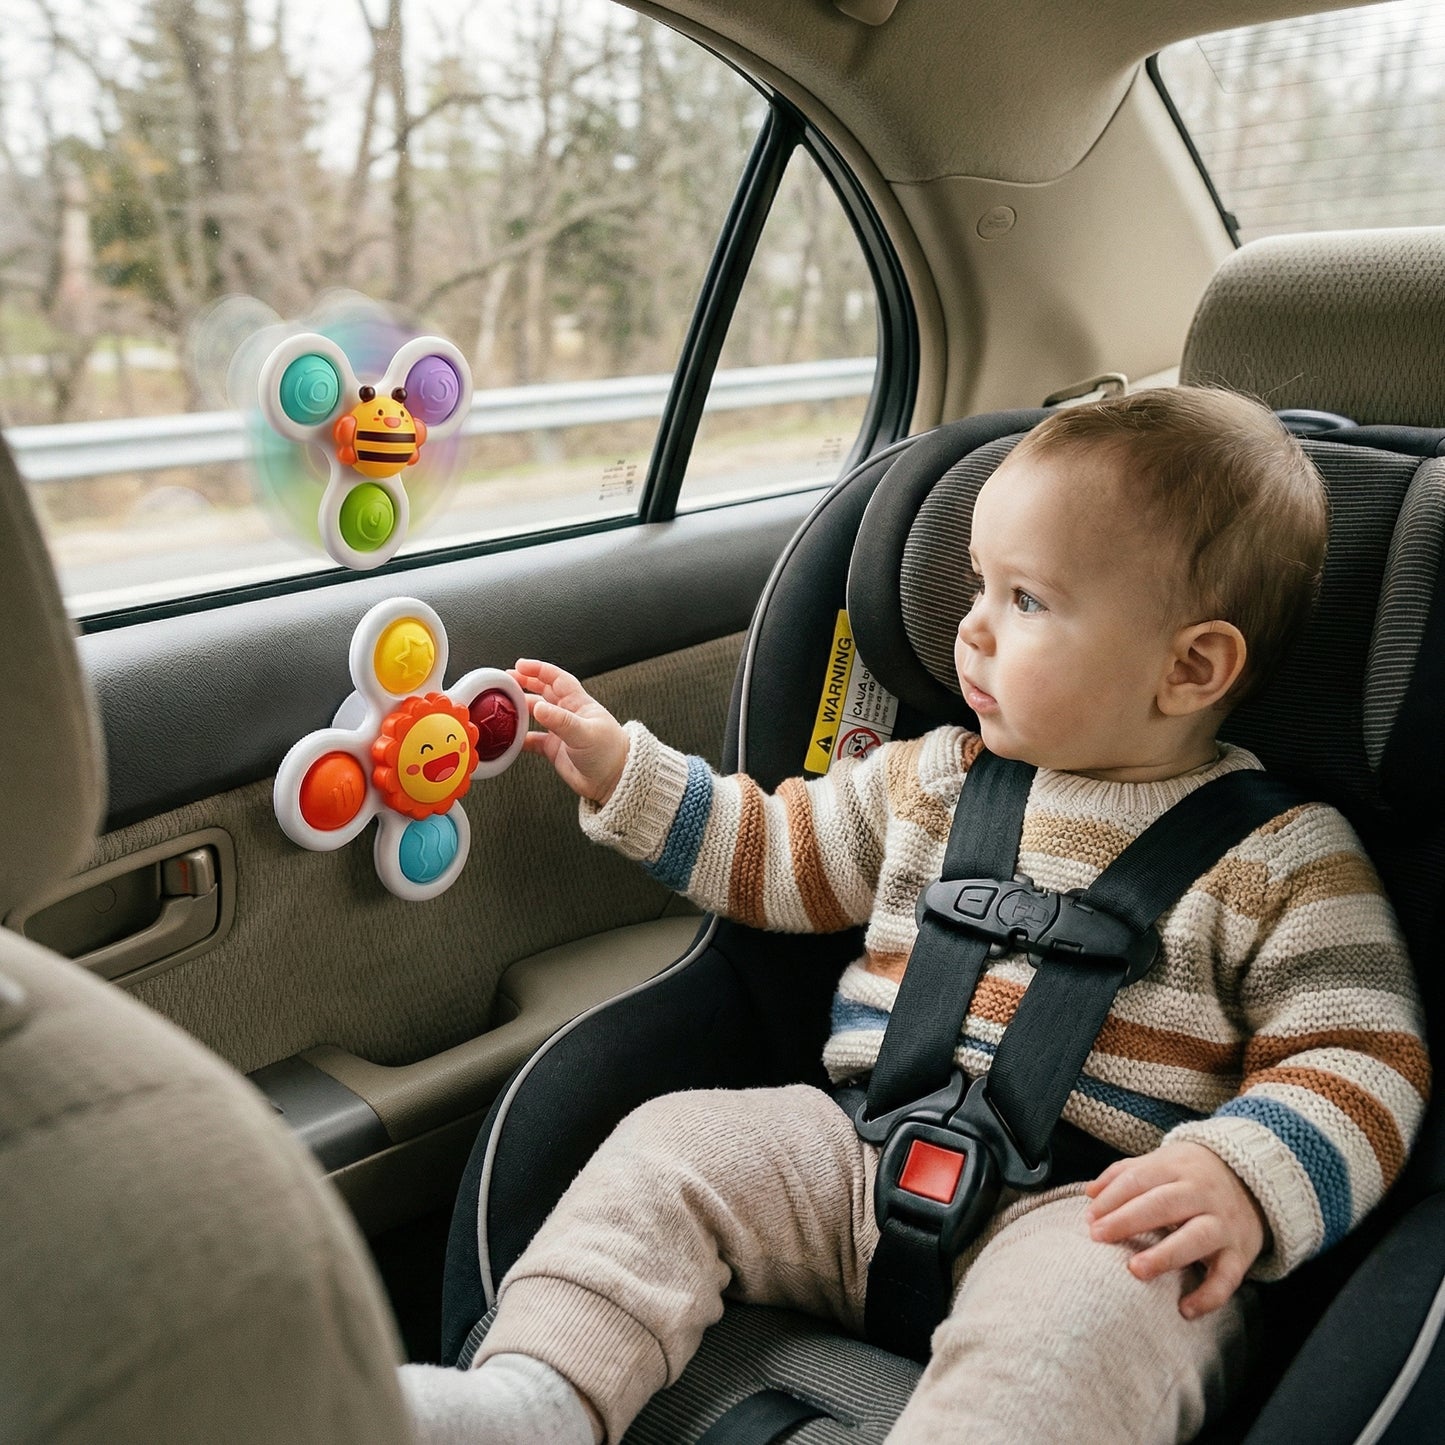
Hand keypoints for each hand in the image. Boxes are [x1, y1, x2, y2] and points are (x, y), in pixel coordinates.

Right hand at [510, 658, 629, 804]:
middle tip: (506, 680)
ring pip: (535, 713)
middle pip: (543, 691)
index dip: (538, 669)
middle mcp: (568, 714)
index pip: (556, 678)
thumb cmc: (610, 753)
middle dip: (525, 683)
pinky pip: (532, 739)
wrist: (613, 780)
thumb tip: (538, 707)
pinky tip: (511, 738)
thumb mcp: (585, 733)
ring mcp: (560, 731)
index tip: (520, 665)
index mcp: (579, 703)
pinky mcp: (554, 749)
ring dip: (521, 708)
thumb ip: (560, 720)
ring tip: (504, 706)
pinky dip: (521, 738)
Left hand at [1082, 1141, 1266, 1318]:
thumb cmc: (1190, 1175)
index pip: (1139, 1179)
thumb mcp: (1161, 1163)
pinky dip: (1208, 1296)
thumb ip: (1124, 1173)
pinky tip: (1184, 1310)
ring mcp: (1223, 1223)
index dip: (1112, 1198)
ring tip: (1135, 1270)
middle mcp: (1202, 1193)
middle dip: (1128, 1220)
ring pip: (1196, 1238)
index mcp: (1177, 1167)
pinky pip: (1227, 1278)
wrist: (1253, 1180)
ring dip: (1165, 1255)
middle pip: (1163, 1204)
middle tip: (1098, 1237)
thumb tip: (1089, 1193)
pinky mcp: (1241, 1253)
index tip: (1089, 1219)